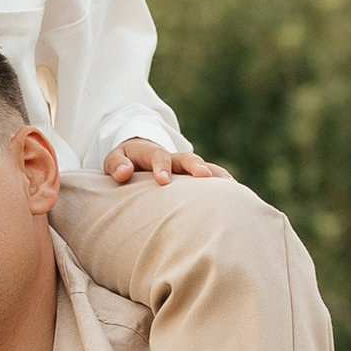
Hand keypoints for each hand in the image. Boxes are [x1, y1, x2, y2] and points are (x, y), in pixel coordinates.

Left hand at [103, 138, 225, 185]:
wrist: (138, 156)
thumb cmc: (125, 162)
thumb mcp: (114, 159)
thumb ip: (117, 165)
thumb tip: (124, 173)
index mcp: (152, 152)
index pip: (158, 157)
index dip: (161, 167)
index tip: (163, 180)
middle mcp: (174, 158)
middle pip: (188, 159)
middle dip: (196, 166)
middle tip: (204, 175)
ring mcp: (187, 168)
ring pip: (205, 168)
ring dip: (217, 175)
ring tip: (231, 186)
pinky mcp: (194, 180)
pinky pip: (212, 181)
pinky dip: (223, 187)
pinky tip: (237, 198)